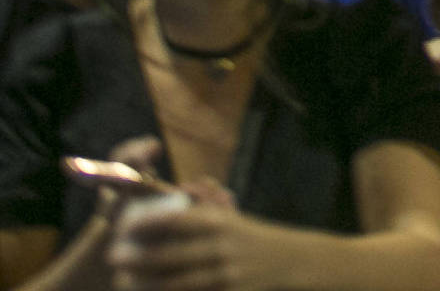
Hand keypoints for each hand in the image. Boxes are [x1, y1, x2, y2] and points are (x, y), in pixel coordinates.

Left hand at [108, 182, 280, 290]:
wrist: (287, 261)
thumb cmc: (247, 236)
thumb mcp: (229, 216)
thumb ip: (201, 207)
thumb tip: (171, 197)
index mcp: (220, 223)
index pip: (177, 220)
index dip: (148, 223)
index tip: (123, 225)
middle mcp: (221, 248)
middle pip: (170, 255)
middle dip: (138, 258)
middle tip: (111, 257)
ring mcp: (223, 275)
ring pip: (176, 283)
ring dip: (146, 283)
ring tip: (122, 281)